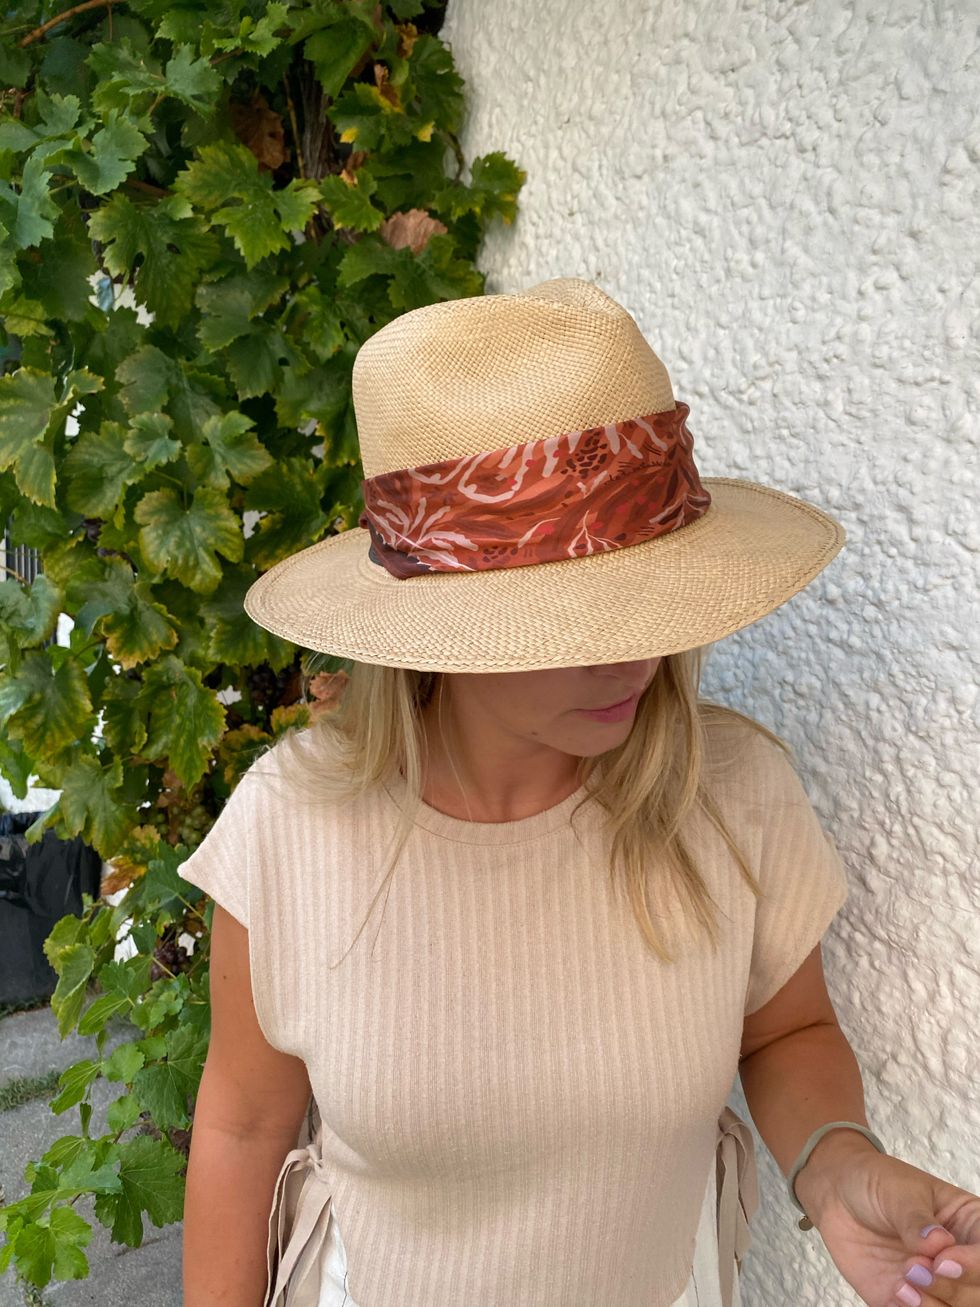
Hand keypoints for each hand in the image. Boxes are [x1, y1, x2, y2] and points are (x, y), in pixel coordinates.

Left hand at [801, 1145, 979, 1305]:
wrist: (837, 1196)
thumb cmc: (875, 1183)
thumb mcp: (898, 1191)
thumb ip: (916, 1220)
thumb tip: (939, 1244)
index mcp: (972, 1227)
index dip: (975, 1266)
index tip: (943, 1261)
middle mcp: (962, 1261)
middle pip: (979, 1293)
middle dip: (952, 1289)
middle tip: (915, 1269)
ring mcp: (939, 1285)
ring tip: (903, 1285)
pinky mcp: (911, 1302)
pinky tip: (894, 1294)